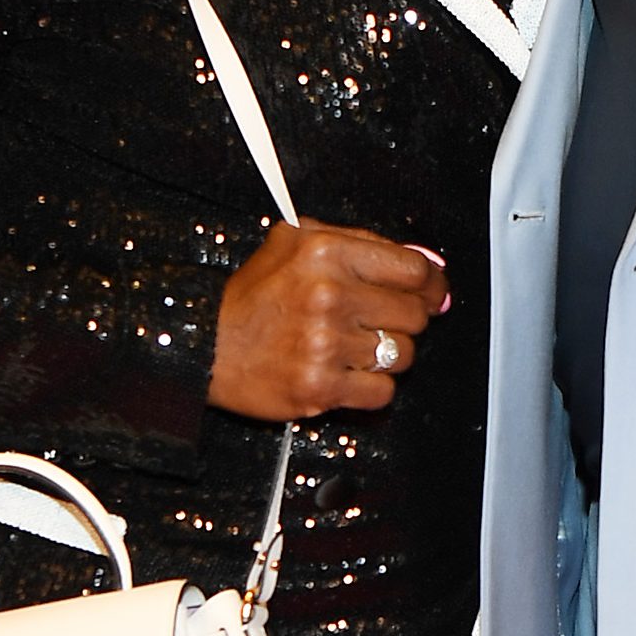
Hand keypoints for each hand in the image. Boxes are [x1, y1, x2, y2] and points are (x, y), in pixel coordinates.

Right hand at [209, 222, 448, 421]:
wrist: (205, 346)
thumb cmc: (252, 296)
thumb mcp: (295, 242)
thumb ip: (363, 244)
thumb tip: (428, 264)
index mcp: (327, 252)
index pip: (414, 270)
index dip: (430, 284)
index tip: (430, 293)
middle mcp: (330, 295)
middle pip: (415, 314)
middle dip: (404, 320)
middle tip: (378, 322)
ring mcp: (326, 344)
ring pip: (403, 355)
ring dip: (386, 355)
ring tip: (353, 348)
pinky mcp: (321, 387)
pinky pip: (383, 392)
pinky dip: (371, 388)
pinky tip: (346, 374)